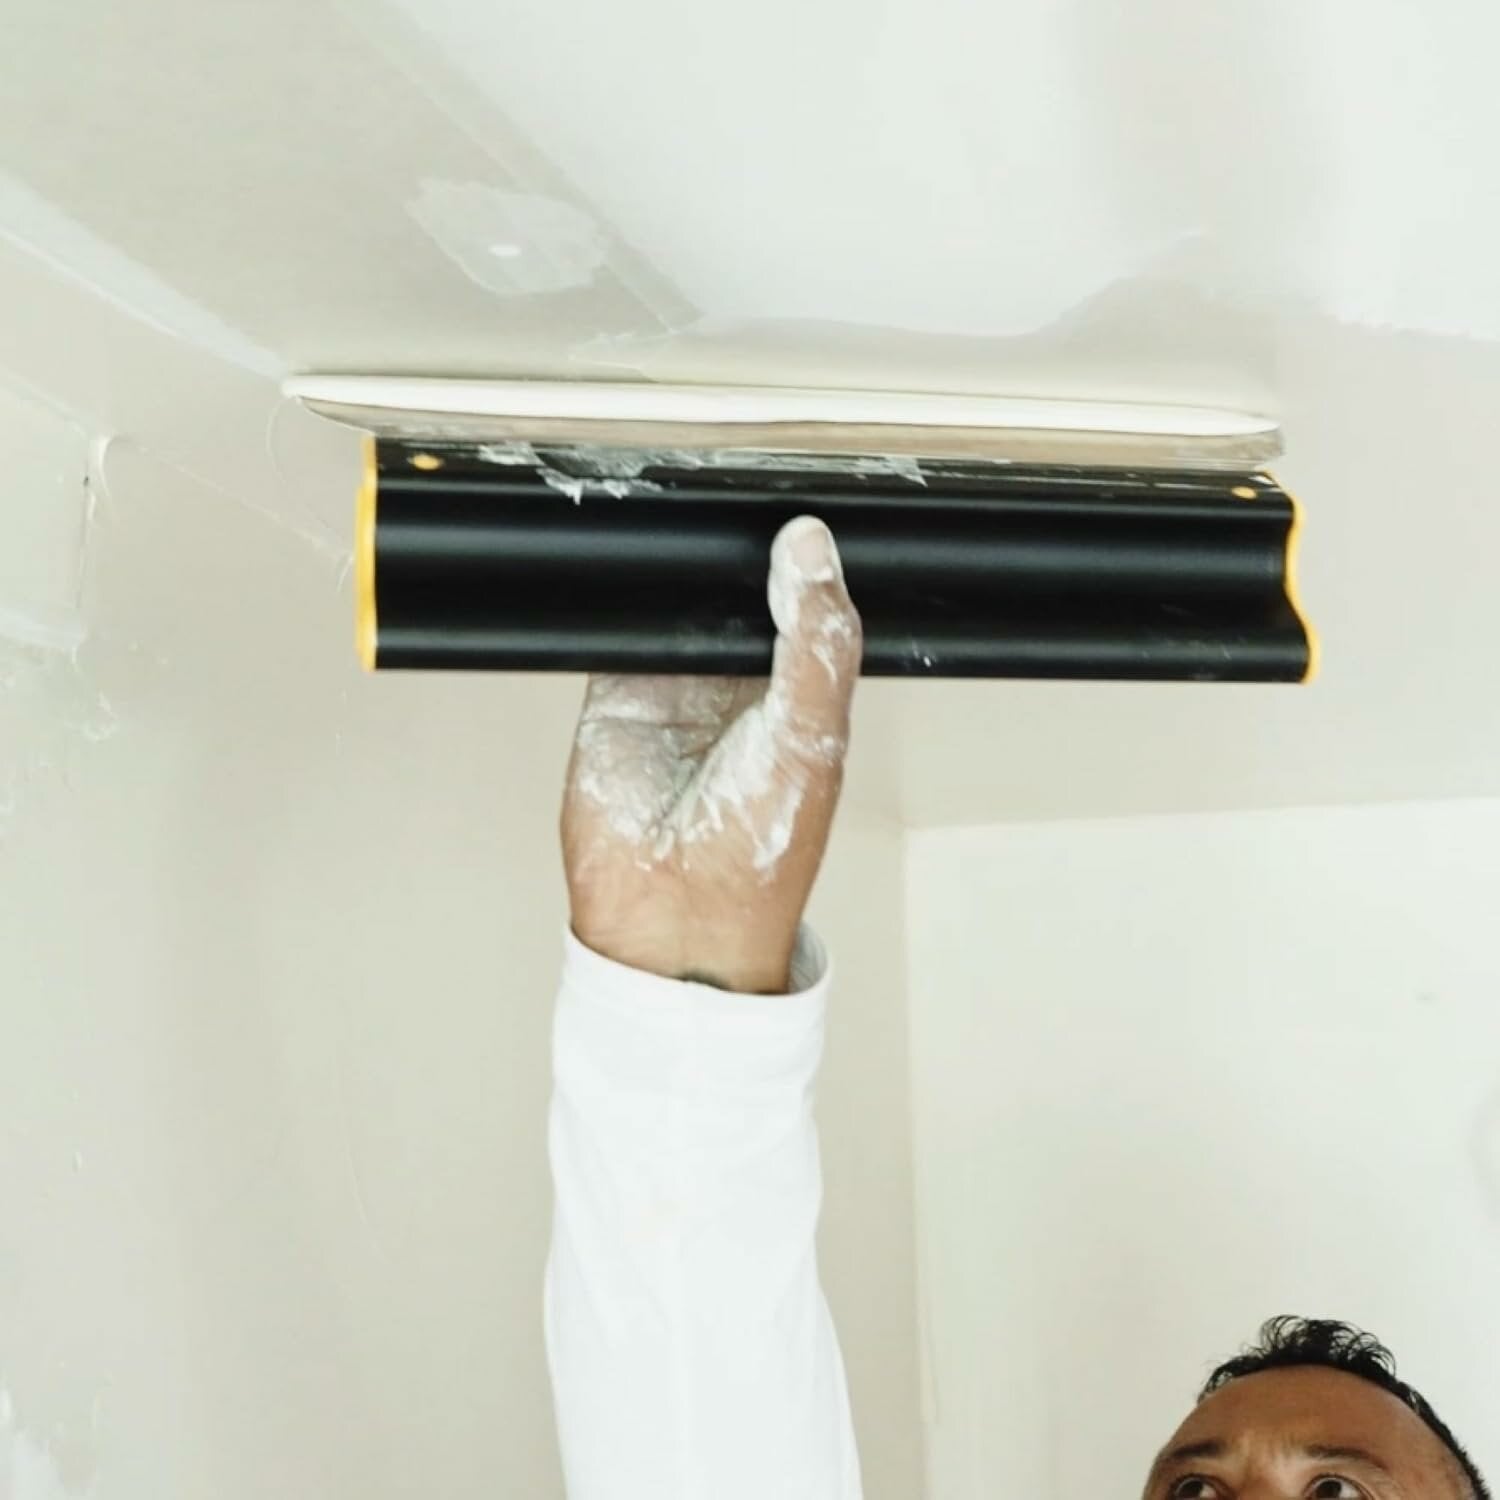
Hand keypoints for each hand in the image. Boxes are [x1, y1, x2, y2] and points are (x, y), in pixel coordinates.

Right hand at [561, 515, 862, 993]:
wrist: (676, 919)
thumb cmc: (764, 850)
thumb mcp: (812, 735)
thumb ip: (816, 641)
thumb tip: (810, 546)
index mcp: (800, 686)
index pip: (801, 596)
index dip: (796, 552)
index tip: (789, 506)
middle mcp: (738, 680)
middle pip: (735, 586)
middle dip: (731, 547)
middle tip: (725, 496)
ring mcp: (674, 683)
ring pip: (674, 597)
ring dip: (673, 567)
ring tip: (676, 523)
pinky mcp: (614, 691)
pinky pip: (616, 626)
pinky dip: (619, 597)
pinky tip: (631, 571)